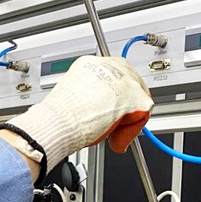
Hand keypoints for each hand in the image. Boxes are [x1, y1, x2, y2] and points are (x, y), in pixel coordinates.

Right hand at [2, 56, 152, 174]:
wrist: (57, 123)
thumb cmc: (59, 115)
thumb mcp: (74, 94)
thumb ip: (91, 94)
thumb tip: (102, 106)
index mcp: (92, 63)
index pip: (116, 75)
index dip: (117, 96)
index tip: (115, 109)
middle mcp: (109, 66)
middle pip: (132, 84)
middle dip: (128, 106)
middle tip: (117, 124)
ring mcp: (123, 80)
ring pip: (139, 98)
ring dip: (129, 118)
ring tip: (111, 132)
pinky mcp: (134, 97)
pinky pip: (143, 114)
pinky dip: (131, 130)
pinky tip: (115, 138)